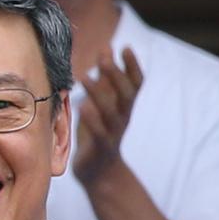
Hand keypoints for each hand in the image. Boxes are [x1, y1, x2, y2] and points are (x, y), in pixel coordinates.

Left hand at [70, 47, 144, 184]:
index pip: (136, 83)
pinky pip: (99, 133)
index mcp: (125, 106)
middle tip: (104, 57)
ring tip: (85, 78)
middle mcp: (123, 118)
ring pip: (112, 113)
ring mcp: (114, 134)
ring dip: (100, 94)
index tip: (125, 47)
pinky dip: (92, 119)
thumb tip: (106, 48)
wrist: (99, 171)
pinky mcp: (101, 148)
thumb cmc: (98, 130)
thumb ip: (106, 78)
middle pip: (127, 94)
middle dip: (117, 75)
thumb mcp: (103, 102)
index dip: (133, 66)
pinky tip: (82, 106)